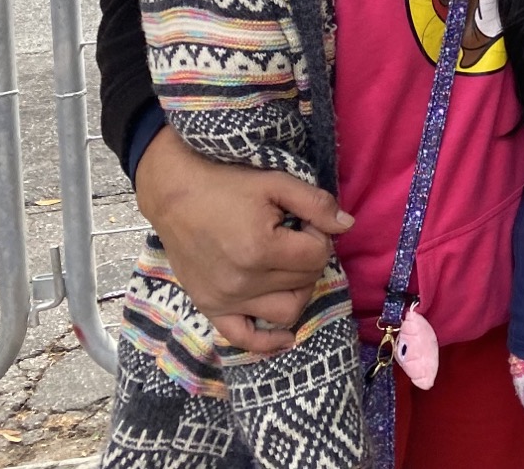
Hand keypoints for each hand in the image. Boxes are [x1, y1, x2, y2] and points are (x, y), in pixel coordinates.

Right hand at [134, 126, 351, 353]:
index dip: (319, 234)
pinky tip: (286, 336)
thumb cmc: (226, 185)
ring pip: (287, 311)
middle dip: (309, 258)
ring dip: (298, 290)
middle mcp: (243, 281)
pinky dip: (268, 341)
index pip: (318, 255)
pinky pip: (244, 338)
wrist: (174, 195)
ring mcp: (225, 299)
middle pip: (305, 281)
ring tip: (287, 267)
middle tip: (293, 237)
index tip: (302, 221)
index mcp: (261, 249)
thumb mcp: (276, 183)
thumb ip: (316, 204)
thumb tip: (348, 225)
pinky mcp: (210, 308)